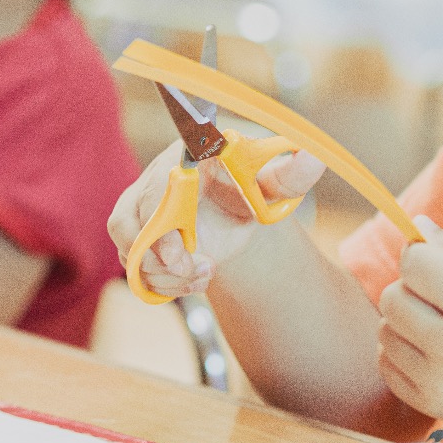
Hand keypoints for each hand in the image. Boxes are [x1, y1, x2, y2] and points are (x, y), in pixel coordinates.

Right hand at [107, 139, 323, 298]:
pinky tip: (194, 280)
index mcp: (183, 157)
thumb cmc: (249, 189)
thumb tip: (314, 157)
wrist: (234, 213)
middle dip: (160, 252)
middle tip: (195, 267)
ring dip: (165, 273)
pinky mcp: (134, 240)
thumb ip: (291, 175)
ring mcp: (137, 211)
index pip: (157, 180)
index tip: (184, 242)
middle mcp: (152, 181)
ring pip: (129, 248)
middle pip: (130, 218)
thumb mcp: (272, 185)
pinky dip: (163, 284)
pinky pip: (134, 269)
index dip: (162, 212)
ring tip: (205, 273)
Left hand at [375, 218, 442, 425]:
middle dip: (413, 287)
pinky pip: (387, 364)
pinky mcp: (433, 405)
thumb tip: (414, 227)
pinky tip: (439, 348)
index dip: (425, 254)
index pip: (413, 263)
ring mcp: (441, 383)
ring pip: (385, 331)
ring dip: (407, 320)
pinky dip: (404, 351)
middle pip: (391, 298)